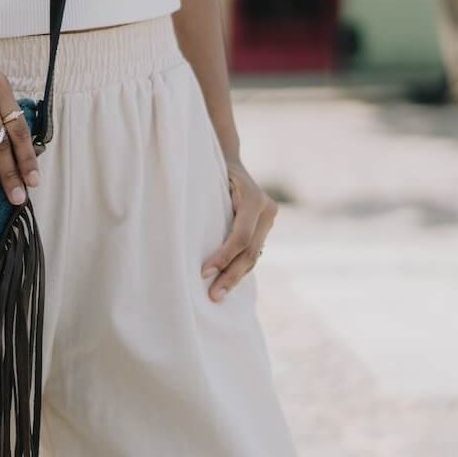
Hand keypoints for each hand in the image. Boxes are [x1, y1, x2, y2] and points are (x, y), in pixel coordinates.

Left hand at [200, 157, 276, 301]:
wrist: (228, 160)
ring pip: (254, 255)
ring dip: (236, 277)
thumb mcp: (208, 184)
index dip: (222, 258)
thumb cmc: (209, 171)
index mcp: (254, 199)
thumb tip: (188, 241)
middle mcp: (267, 210)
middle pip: (250, 252)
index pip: (240, 238)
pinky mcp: (265, 227)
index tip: (203, 273)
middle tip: (213, 296)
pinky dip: (240, 268)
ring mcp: (269, 219)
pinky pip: (253, 252)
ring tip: (218, 295)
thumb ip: (206, 207)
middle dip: (230, 276)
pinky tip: (227, 283)